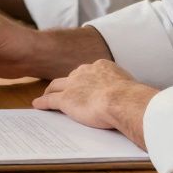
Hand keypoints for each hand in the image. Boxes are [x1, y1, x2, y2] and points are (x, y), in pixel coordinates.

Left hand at [33, 60, 154, 140]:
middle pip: (70, 77)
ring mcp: (73, 85)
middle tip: (63, 89)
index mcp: (101, 67)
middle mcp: (84, 72)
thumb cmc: (132, 98)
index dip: (84, 79)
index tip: (83, 83)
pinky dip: (42, 102)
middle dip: (66, 83)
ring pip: (56, 86)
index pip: (89, 72)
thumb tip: (135, 99)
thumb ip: (125, 90)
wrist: (122, 101)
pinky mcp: (65, 99)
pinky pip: (49, 100)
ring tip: (46, 95)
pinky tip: (37, 105)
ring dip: (50, 91)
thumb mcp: (130, 87)